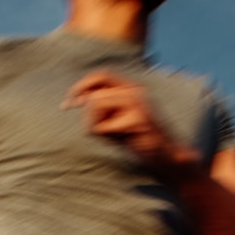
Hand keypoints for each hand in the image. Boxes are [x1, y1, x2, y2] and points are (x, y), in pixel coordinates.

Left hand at [65, 72, 200, 181]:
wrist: (167, 158)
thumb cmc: (138, 143)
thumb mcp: (116, 121)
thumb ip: (101, 108)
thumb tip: (78, 100)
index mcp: (132, 88)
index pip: (100, 76)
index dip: (81, 87)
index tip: (67, 104)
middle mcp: (136, 90)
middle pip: (95, 93)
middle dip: (87, 113)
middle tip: (94, 129)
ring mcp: (139, 103)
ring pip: (96, 104)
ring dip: (95, 125)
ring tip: (114, 137)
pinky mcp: (138, 119)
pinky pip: (104, 124)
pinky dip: (105, 136)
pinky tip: (122, 141)